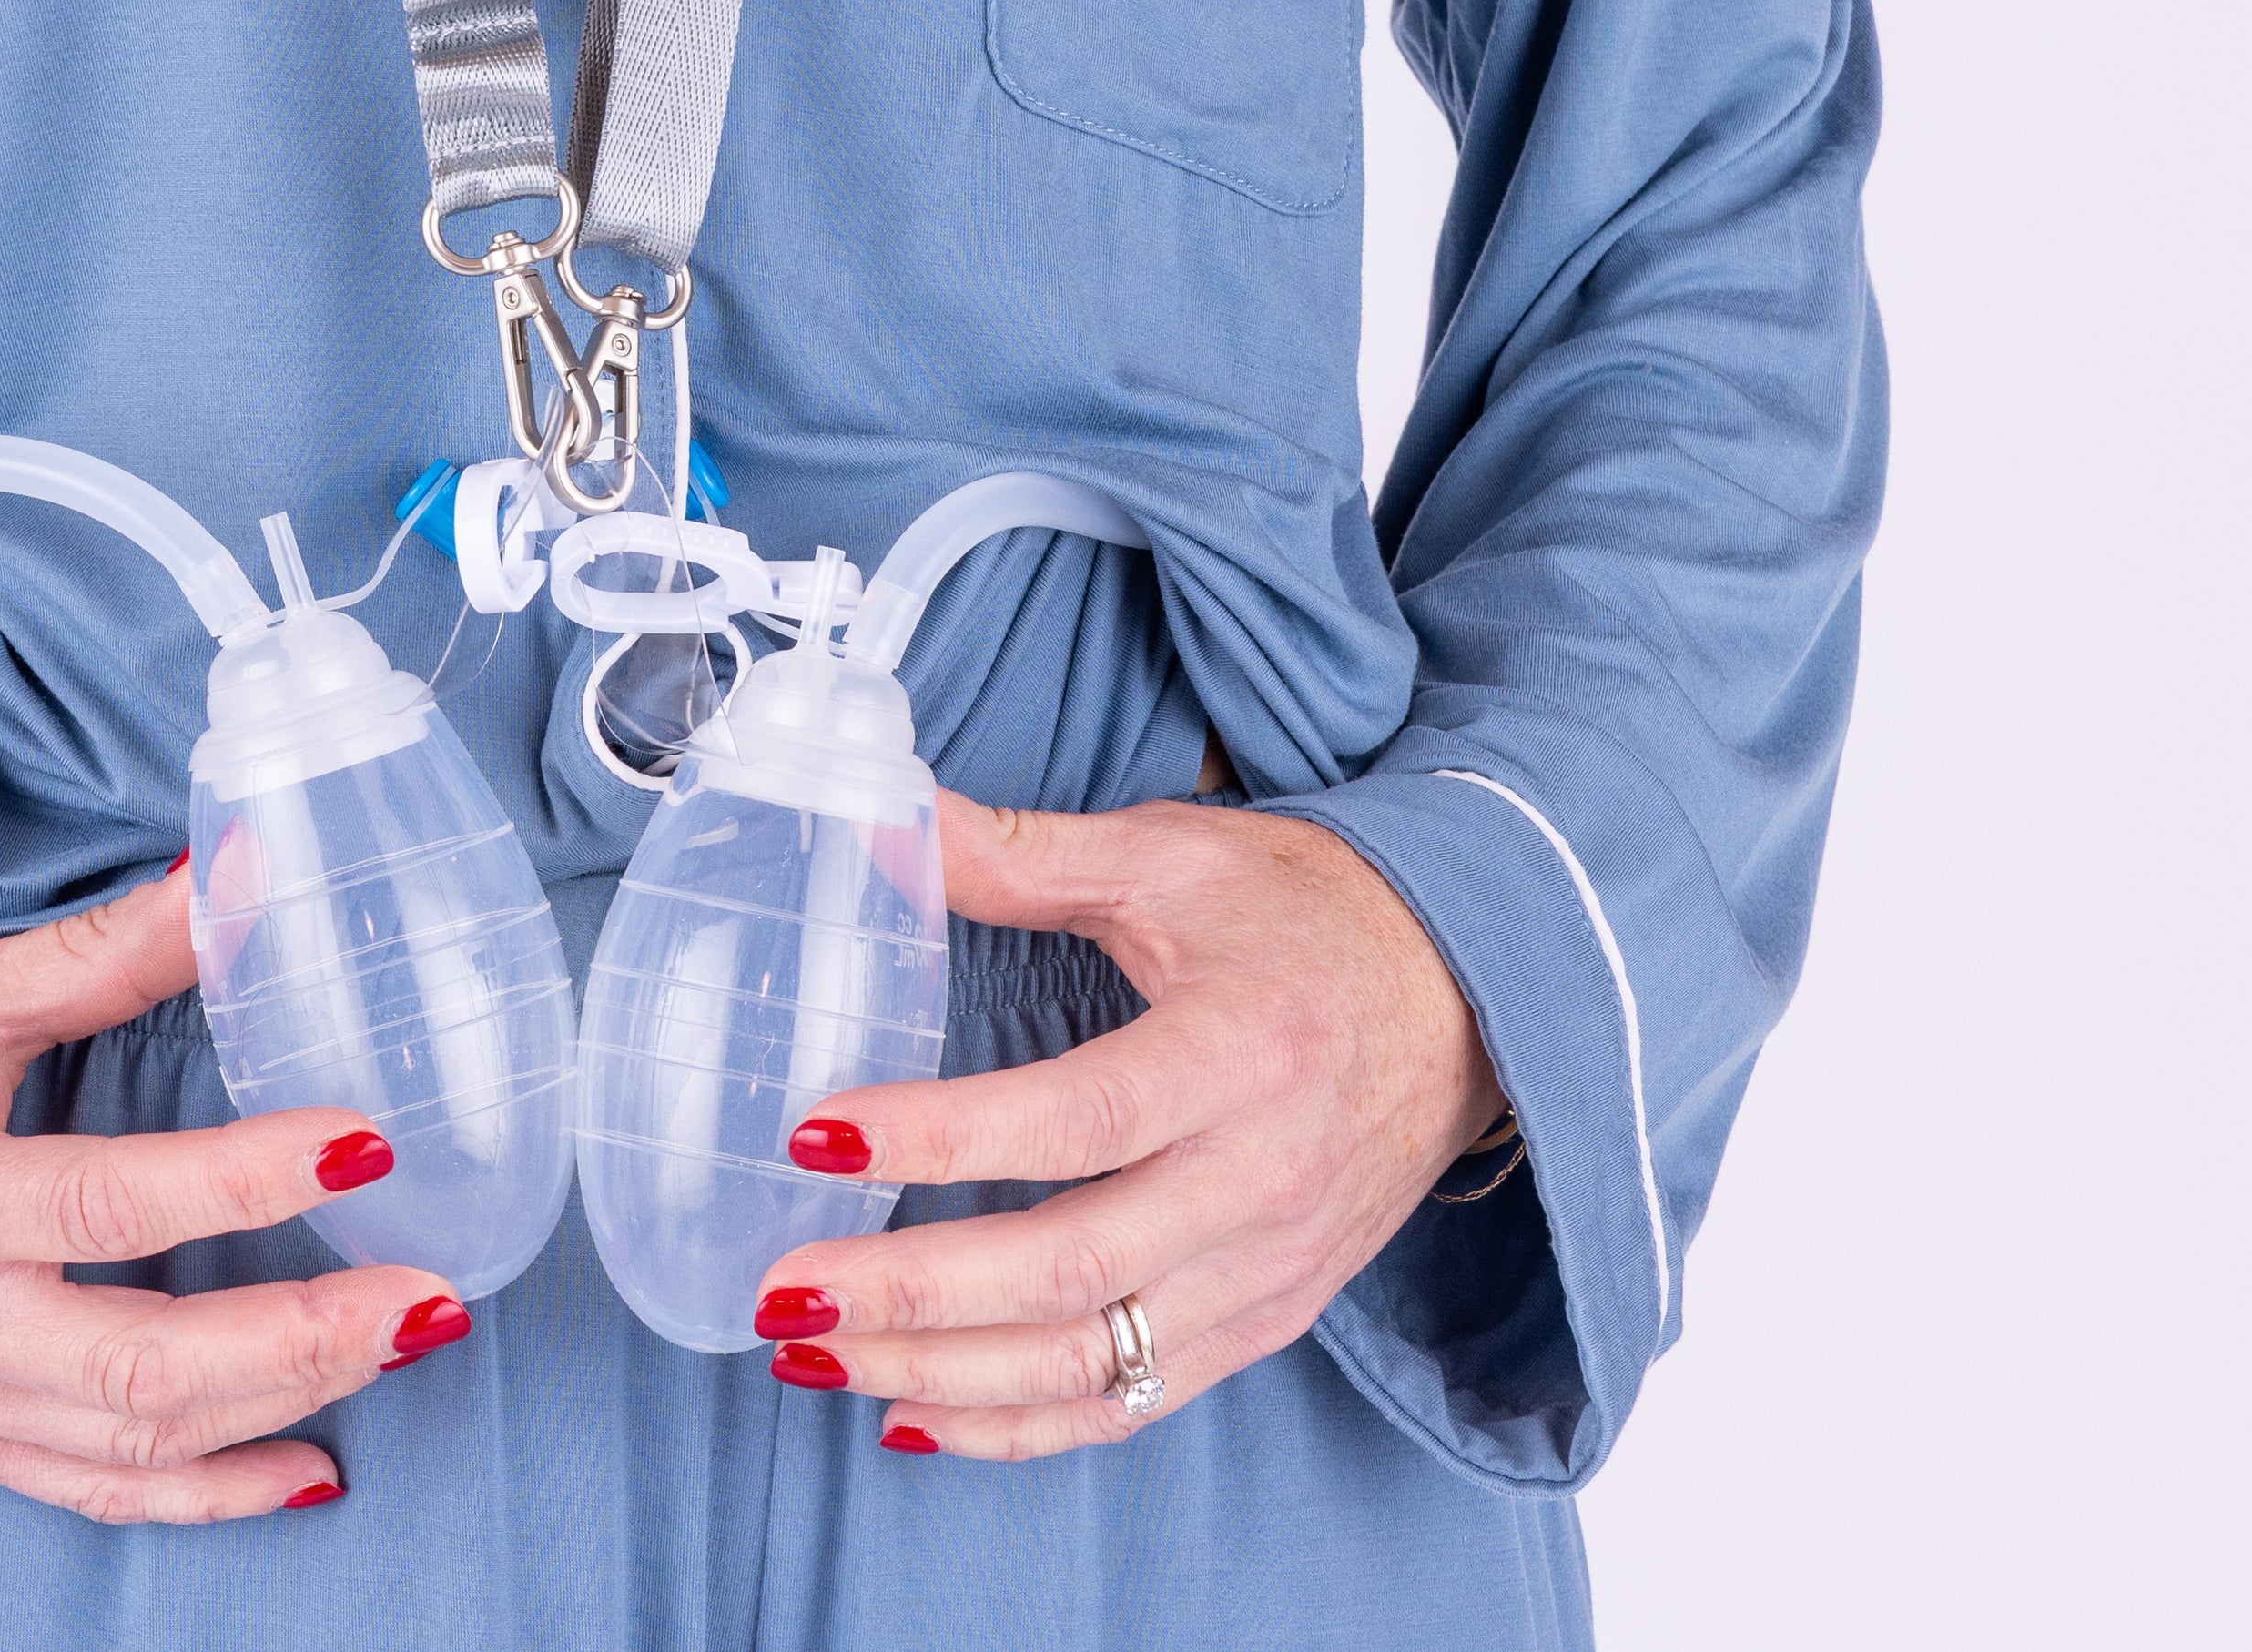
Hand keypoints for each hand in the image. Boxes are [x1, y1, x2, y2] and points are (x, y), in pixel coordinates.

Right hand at [0, 865, 463, 1521]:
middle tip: (427, 1292)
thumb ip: (110, 949)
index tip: (364, 1140)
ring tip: (401, 1345)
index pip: (114, 1204)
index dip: (249, 1179)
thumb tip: (247, 876)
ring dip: (283, 1409)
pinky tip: (310, 1465)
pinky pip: (92, 1488)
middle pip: (143, 1367)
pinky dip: (207, 1491)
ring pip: (133, 1445)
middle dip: (305, 1338)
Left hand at [750, 791, 1496, 1459]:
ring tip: (813, 1355)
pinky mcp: (1267, 1320)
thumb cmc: (1315, 917)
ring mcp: (1268, 1269)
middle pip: (1071, 1269)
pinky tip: (908, 1417)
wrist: (1472, 996)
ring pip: (1092, 1361)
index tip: (816, 1132)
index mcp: (1241, 1053)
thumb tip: (880, 823)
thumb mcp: (1174, 859)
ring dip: (940, 1375)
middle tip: (780, 1291)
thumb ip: (1020, 856)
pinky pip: (1133, 1402)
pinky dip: (1017, 1427)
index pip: (1074, 1119)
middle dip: (911, 1294)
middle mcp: (1262, 1180)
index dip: (940, 1139)